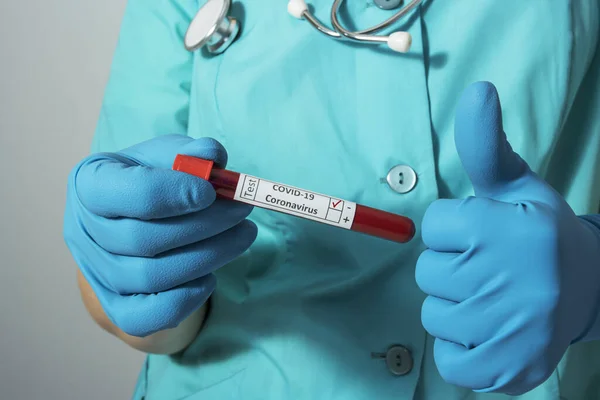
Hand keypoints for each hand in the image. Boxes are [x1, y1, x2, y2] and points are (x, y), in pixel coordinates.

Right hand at [63, 134, 256, 336]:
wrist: (133, 219)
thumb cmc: (153, 178)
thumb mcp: (170, 155)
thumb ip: (192, 153)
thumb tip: (214, 157)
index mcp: (90, 182)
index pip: (128, 193)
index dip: (173, 193)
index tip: (212, 191)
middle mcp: (84, 230)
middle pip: (144, 239)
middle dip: (205, 226)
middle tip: (242, 212)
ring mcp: (97, 273)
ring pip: (150, 277)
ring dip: (208, 257)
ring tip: (242, 236)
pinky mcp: (115, 306)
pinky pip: (146, 317)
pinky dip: (185, 300)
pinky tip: (210, 277)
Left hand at [416, 82, 599, 394]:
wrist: (590, 288)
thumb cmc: (538, 232)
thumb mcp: (515, 184)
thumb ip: (485, 145)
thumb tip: (477, 89)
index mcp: (502, 227)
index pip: (432, 226)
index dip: (453, 230)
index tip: (483, 234)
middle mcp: (506, 277)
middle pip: (427, 272)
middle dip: (451, 268)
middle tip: (490, 267)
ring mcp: (508, 328)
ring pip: (434, 315)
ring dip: (456, 308)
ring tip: (494, 298)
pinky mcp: (507, 370)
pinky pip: (449, 361)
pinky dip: (463, 350)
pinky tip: (493, 332)